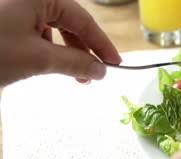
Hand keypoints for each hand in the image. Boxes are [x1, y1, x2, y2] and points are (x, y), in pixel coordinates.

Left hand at [0, 0, 120, 85]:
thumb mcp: (38, 59)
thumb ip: (74, 63)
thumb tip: (99, 70)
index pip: (83, 20)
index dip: (101, 44)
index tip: (114, 63)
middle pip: (68, 23)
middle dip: (83, 50)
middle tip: (95, 72)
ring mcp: (14, 7)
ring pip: (52, 28)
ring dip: (65, 52)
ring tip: (73, 74)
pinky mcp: (5, 20)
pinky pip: (34, 31)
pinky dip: (46, 49)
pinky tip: (46, 64)